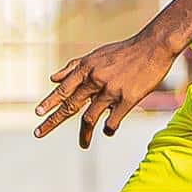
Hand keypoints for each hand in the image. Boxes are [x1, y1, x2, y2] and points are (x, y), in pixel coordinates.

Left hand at [36, 32, 179, 146]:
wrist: (153, 46)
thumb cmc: (124, 51)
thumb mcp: (96, 55)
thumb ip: (73, 67)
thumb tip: (52, 78)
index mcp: (86, 68)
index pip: (63, 89)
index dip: (50, 102)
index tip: (37, 113)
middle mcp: (95, 80)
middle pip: (70, 106)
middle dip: (52, 121)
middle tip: (38, 133)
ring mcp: (111, 90)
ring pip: (89, 118)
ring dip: (84, 134)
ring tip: (83, 145)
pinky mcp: (128, 99)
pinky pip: (112, 121)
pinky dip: (108, 129)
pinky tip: (107, 131)